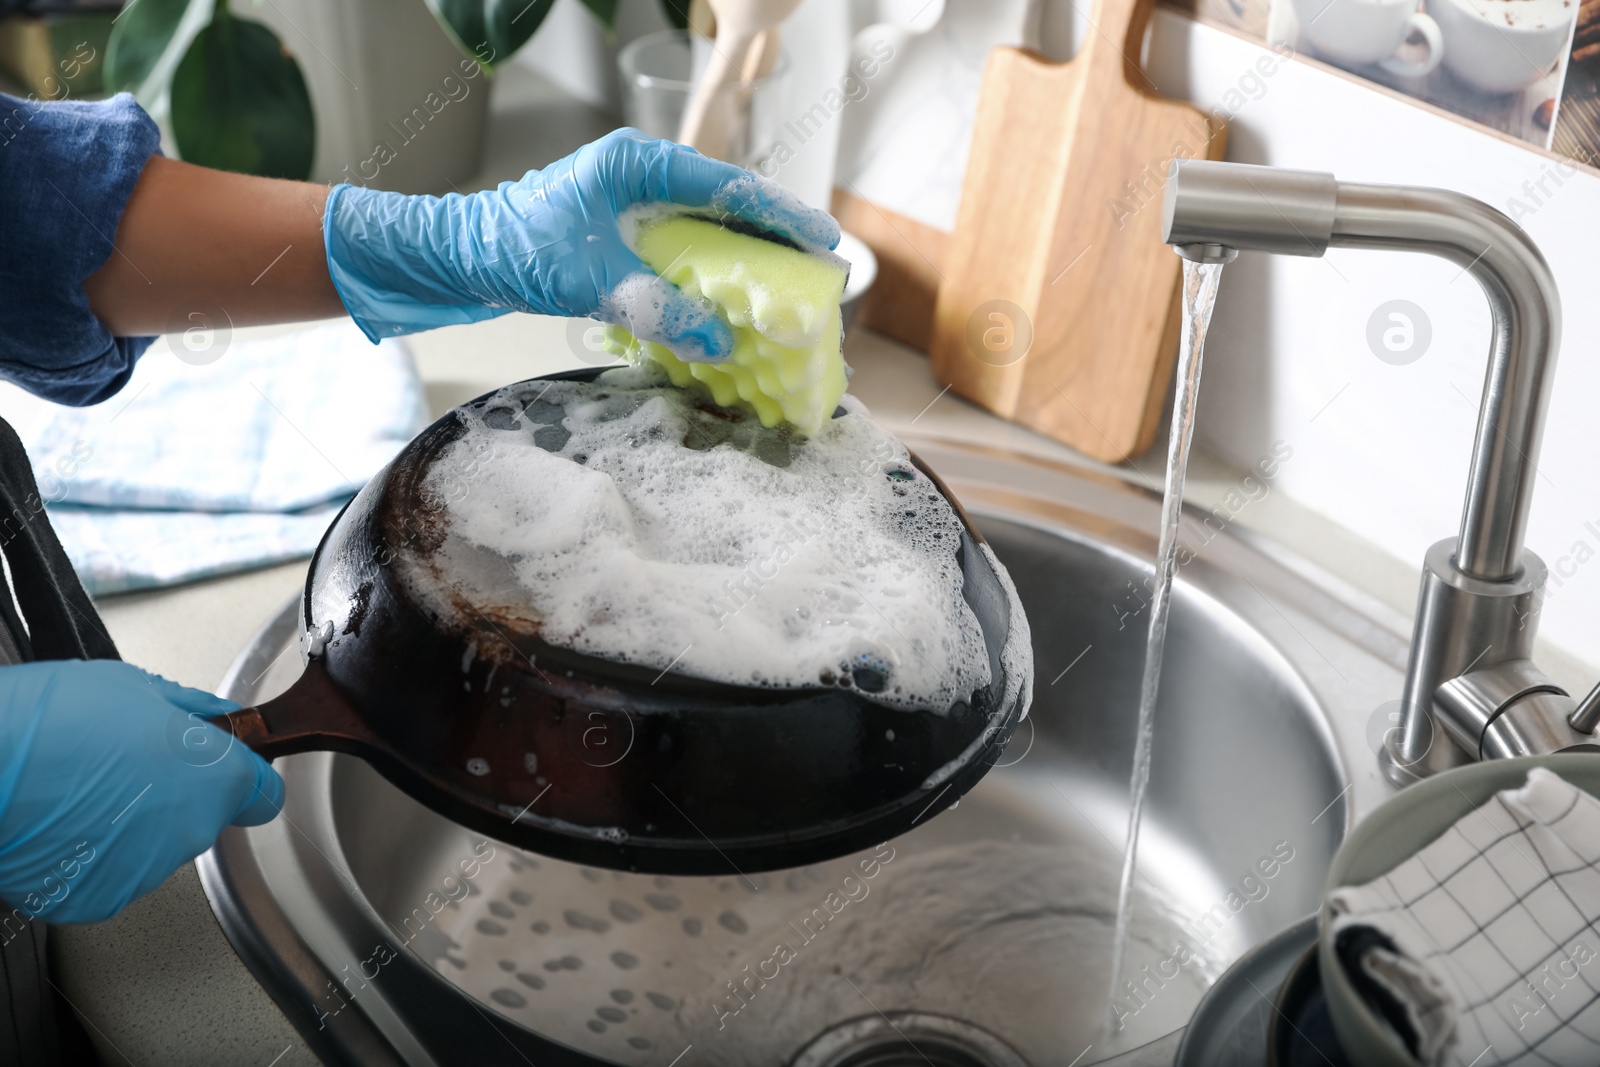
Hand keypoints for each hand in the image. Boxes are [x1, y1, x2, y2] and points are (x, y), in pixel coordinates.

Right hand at [0, 660, 282, 922]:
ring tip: (81, 792)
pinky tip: (61, 823)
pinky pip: (108, 874)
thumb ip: (191, 711)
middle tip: (126, 767)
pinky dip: (90, 856)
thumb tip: (217, 718)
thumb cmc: (49, 722)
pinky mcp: (95, 899)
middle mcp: (187, 834)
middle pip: (201, 818)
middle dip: (175, 794)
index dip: (247, 780)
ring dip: (131, 827)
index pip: (263, 796)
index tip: (231, 772)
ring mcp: (142, 872)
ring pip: (153, 847)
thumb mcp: (135, 688)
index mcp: (212, 780)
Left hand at [322, 128, 839, 361]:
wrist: (453, 255)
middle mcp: (641, 174)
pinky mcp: (621, 228)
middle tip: (817, 272)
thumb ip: (660, 307)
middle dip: (771, 239)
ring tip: (785, 290)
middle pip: (725, 203)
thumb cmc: (514, 251)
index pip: (727, 186)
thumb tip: (719, 340)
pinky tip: (729, 302)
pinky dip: (708, 273)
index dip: (779, 216)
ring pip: (705, 228)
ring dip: (742, 259)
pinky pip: (680, 247)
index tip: (822, 241)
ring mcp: (630, 200)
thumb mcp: (593, 282)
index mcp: (638, 164)